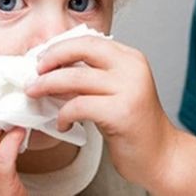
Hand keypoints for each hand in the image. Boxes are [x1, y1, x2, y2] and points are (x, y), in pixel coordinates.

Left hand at [26, 36, 177, 186]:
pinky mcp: (122, 113)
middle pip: (82, 49)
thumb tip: (53, 68)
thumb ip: (92, 75)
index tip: (42, 57)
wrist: (161, 155)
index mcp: (131, 58)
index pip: (90, 40)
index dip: (61, 46)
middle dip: (51, 57)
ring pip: (75, 78)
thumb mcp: (115, 90)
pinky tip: (63, 124)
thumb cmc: (133, 124)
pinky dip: (63, 114)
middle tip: (34, 72)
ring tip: (35, 93)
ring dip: (47, 85)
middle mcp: (132, 68)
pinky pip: (79, 106)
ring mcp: (129, 89)